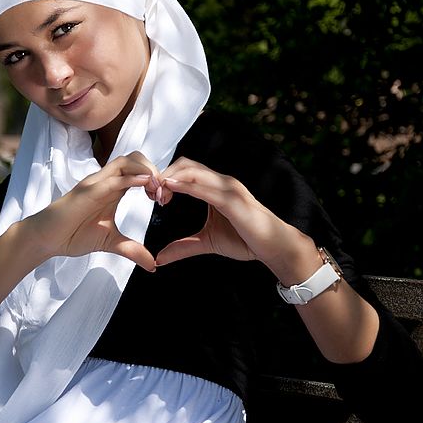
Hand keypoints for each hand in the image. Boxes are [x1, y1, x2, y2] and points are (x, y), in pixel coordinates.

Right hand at [26, 151, 161, 270]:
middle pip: (135, 158)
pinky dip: (130, 178)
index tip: (164, 200)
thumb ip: (132, 250)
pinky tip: (144, 185)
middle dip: (155, 170)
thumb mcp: (111, 243)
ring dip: (146, 171)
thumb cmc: (73, 235)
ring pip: (125, 161)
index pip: (139, 170)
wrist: (46, 239)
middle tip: (163, 194)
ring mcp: (96, 184)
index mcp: (113, 189)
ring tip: (156, 190)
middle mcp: (105, 181)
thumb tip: (153, 266)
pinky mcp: (87, 191)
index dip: (156, 180)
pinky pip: (112, 179)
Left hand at [154, 157, 293, 268]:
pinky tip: (171, 188)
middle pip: (186, 165)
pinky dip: (187, 186)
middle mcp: (222, 182)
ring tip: (154, 191)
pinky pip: (206, 189)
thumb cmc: (246, 240)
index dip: (165, 177)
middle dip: (163, 174)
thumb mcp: (207, 242)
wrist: (274, 247)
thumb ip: (184, 247)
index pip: (185, 171)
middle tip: (148, 192)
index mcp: (215, 187)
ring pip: (194, 172)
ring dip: (171, 178)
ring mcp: (229, 189)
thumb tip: (159, 258)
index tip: (151, 194)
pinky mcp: (234, 200)